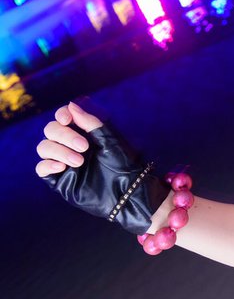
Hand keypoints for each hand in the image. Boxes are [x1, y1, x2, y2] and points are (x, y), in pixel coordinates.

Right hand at [36, 100, 171, 234]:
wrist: (126, 192)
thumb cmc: (123, 165)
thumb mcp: (109, 140)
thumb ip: (90, 123)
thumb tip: (70, 105)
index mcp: (83, 133)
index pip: (62, 117)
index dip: (61, 115)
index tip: (68, 119)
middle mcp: (70, 145)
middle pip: (51, 130)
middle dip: (64, 135)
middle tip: (84, 147)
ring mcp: (63, 162)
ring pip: (44, 147)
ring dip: (59, 151)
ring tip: (80, 161)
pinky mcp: (59, 179)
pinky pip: (41, 168)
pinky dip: (48, 164)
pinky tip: (63, 167)